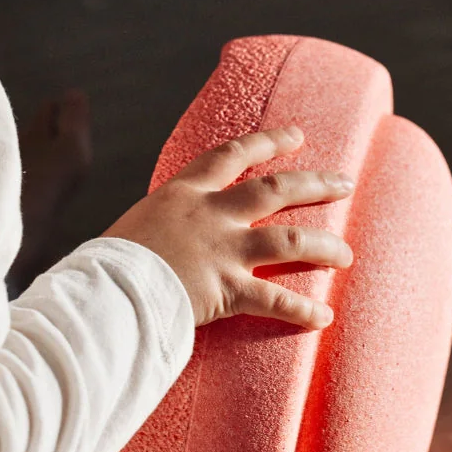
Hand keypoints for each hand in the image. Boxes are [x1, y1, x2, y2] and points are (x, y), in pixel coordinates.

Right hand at [99, 125, 354, 329]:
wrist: (104, 292)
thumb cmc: (106, 266)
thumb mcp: (134, 229)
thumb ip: (160, 228)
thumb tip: (161, 237)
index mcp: (183, 194)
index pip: (231, 156)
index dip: (267, 142)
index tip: (296, 135)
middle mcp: (210, 215)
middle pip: (275, 190)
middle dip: (315, 185)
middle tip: (345, 182)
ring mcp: (222, 251)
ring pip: (290, 240)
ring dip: (324, 246)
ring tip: (347, 254)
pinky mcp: (226, 289)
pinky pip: (275, 300)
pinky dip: (302, 309)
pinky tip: (323, 316)